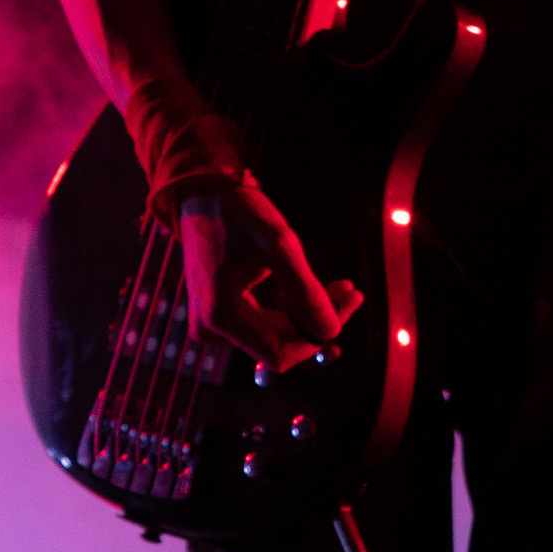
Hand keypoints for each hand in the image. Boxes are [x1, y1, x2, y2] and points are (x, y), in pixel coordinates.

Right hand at [178, 174, 362, 372]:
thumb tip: (330, 331)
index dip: (315, 339)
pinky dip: (291, 307)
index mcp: (220, 316)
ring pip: (276, 335)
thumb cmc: (238, 214)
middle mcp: (212, 329)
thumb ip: (304, 290)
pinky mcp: (220, 316)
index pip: (280, 355)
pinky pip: (264, 324)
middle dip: (317, 320)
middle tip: (349, 290)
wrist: (202, 196)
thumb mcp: (278, 244)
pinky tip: (311, 285)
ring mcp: (214, 325)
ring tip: (340, 286)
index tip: (345, 305)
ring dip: (308, 313)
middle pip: (280, 345)